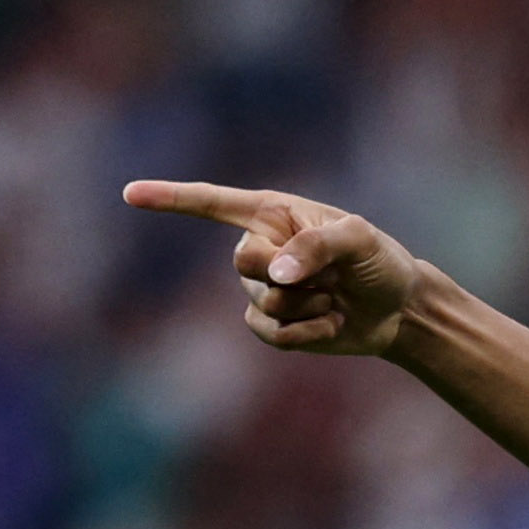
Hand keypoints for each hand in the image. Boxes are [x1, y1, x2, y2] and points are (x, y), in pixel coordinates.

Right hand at [120, 180, 429, 356]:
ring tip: (335, 297)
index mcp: (273, 213)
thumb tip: (276, 274)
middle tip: (330, 276)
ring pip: (263, 302)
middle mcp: (260, 246)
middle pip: (243, 263)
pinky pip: (271, 334)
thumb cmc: (380, 261)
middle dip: (288, 274)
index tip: (130, 194)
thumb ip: (318, 246)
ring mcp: (262, 288)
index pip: (212, 203)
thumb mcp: (360, 240)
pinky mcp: (272, 325)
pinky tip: (331, 323)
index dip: (170, 198)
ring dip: (308, 305)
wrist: (398, 308)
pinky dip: (306, 333)